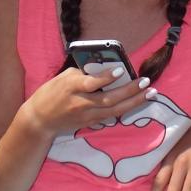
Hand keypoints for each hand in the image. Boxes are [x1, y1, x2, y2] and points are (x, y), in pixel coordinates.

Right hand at [22, 66, 150, 141]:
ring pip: (114, 110)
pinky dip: (125, 109)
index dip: (106, 77)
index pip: (91, 83)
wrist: (40, 119)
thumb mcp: (64, 77)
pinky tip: (138, 102)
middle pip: (109, 99)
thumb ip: (84, 73)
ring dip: (134, 102)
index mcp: (72, 87)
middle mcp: (80, 103)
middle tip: (146, 82)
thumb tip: (105, 66)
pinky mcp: (89, 123)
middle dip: (130, 90)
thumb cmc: (52, 92)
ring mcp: (86, 115)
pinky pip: (111, 116)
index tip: (120, 70)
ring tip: (150, 93)